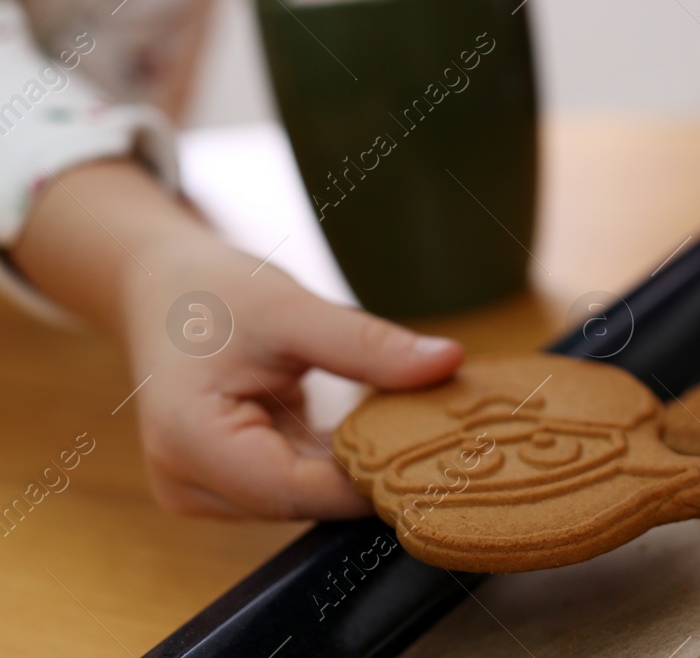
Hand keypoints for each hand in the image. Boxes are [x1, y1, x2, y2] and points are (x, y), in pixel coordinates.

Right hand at [120, 233, 462, 516]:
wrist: (161, 287)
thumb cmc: (213, 291)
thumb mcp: (292, 310)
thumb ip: (367, 345)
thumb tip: (448, 361)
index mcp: (192, 443)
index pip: (297, 492)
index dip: (369, 482)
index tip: (441, 457)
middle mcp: (190, 483)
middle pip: (302, 501)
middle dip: (371, 472)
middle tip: (449, 442)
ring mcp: (206, 489)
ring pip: (305, 497)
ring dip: (358, 466)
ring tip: (423, 429)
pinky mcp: (228, 482)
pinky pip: (298, 482)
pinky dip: (339, 457)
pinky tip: (384, 428)